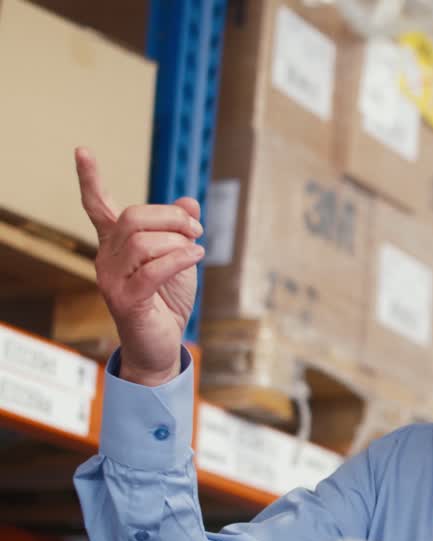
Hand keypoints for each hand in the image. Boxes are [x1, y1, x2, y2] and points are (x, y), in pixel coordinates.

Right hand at [76, 147, 204, 385]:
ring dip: (179, 242)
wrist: (162, 345)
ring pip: (143, 242)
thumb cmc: (167, 301)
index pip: (97, 206)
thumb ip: (181, 230)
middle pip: (132, 218)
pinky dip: (180, 259)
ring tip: (197, 250)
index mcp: (116, 245)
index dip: (90, 179)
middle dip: (170, 217)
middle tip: (196, 230)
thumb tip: (190, 200)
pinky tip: (197, 257)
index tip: (82, 150)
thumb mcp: (180, 259)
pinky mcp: (125, 300)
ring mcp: (112, 280)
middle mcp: (107, 258)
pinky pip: (153, 270)